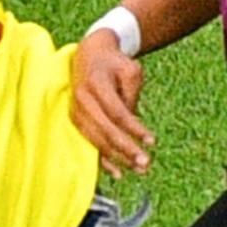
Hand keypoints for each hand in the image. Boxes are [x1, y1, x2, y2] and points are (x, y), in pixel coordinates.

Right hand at [70, 30, 152, 173]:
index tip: (152, 141)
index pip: (117, 112)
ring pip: (96, 140)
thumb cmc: (114, 63)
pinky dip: (102, 160)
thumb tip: (133, 130)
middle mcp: (82, 99)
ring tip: (138, 170)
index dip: (134, 129)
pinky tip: (117, 172)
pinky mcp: (75, 120)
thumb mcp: (131, 70)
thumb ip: (132, 97)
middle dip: (126, 150)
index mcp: (96, 83)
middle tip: (145, 164)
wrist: (89, 54)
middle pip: (106, 130)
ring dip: (117, 159)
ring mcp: (75, 111)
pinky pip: (89, 144)